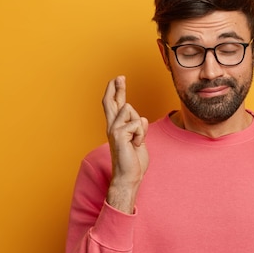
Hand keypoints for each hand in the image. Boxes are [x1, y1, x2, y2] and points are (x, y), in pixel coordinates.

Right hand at [102, 76, 148, 212]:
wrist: (129, 176)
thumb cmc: (134, 161)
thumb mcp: (138, 139)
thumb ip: (136, 128)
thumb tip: (139, 118)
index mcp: (116, 128)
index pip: (114, 105)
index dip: (116, 92)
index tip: (118, 79)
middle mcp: (112, 127)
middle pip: (112, 102)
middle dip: (116, 88)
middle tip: (120, 76)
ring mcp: (113, 130)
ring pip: (131, 111)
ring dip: (139, 126)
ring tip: (136, 141)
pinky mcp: (118, 134)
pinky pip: (137, 124)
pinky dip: (141, 135)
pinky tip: (136, 145)